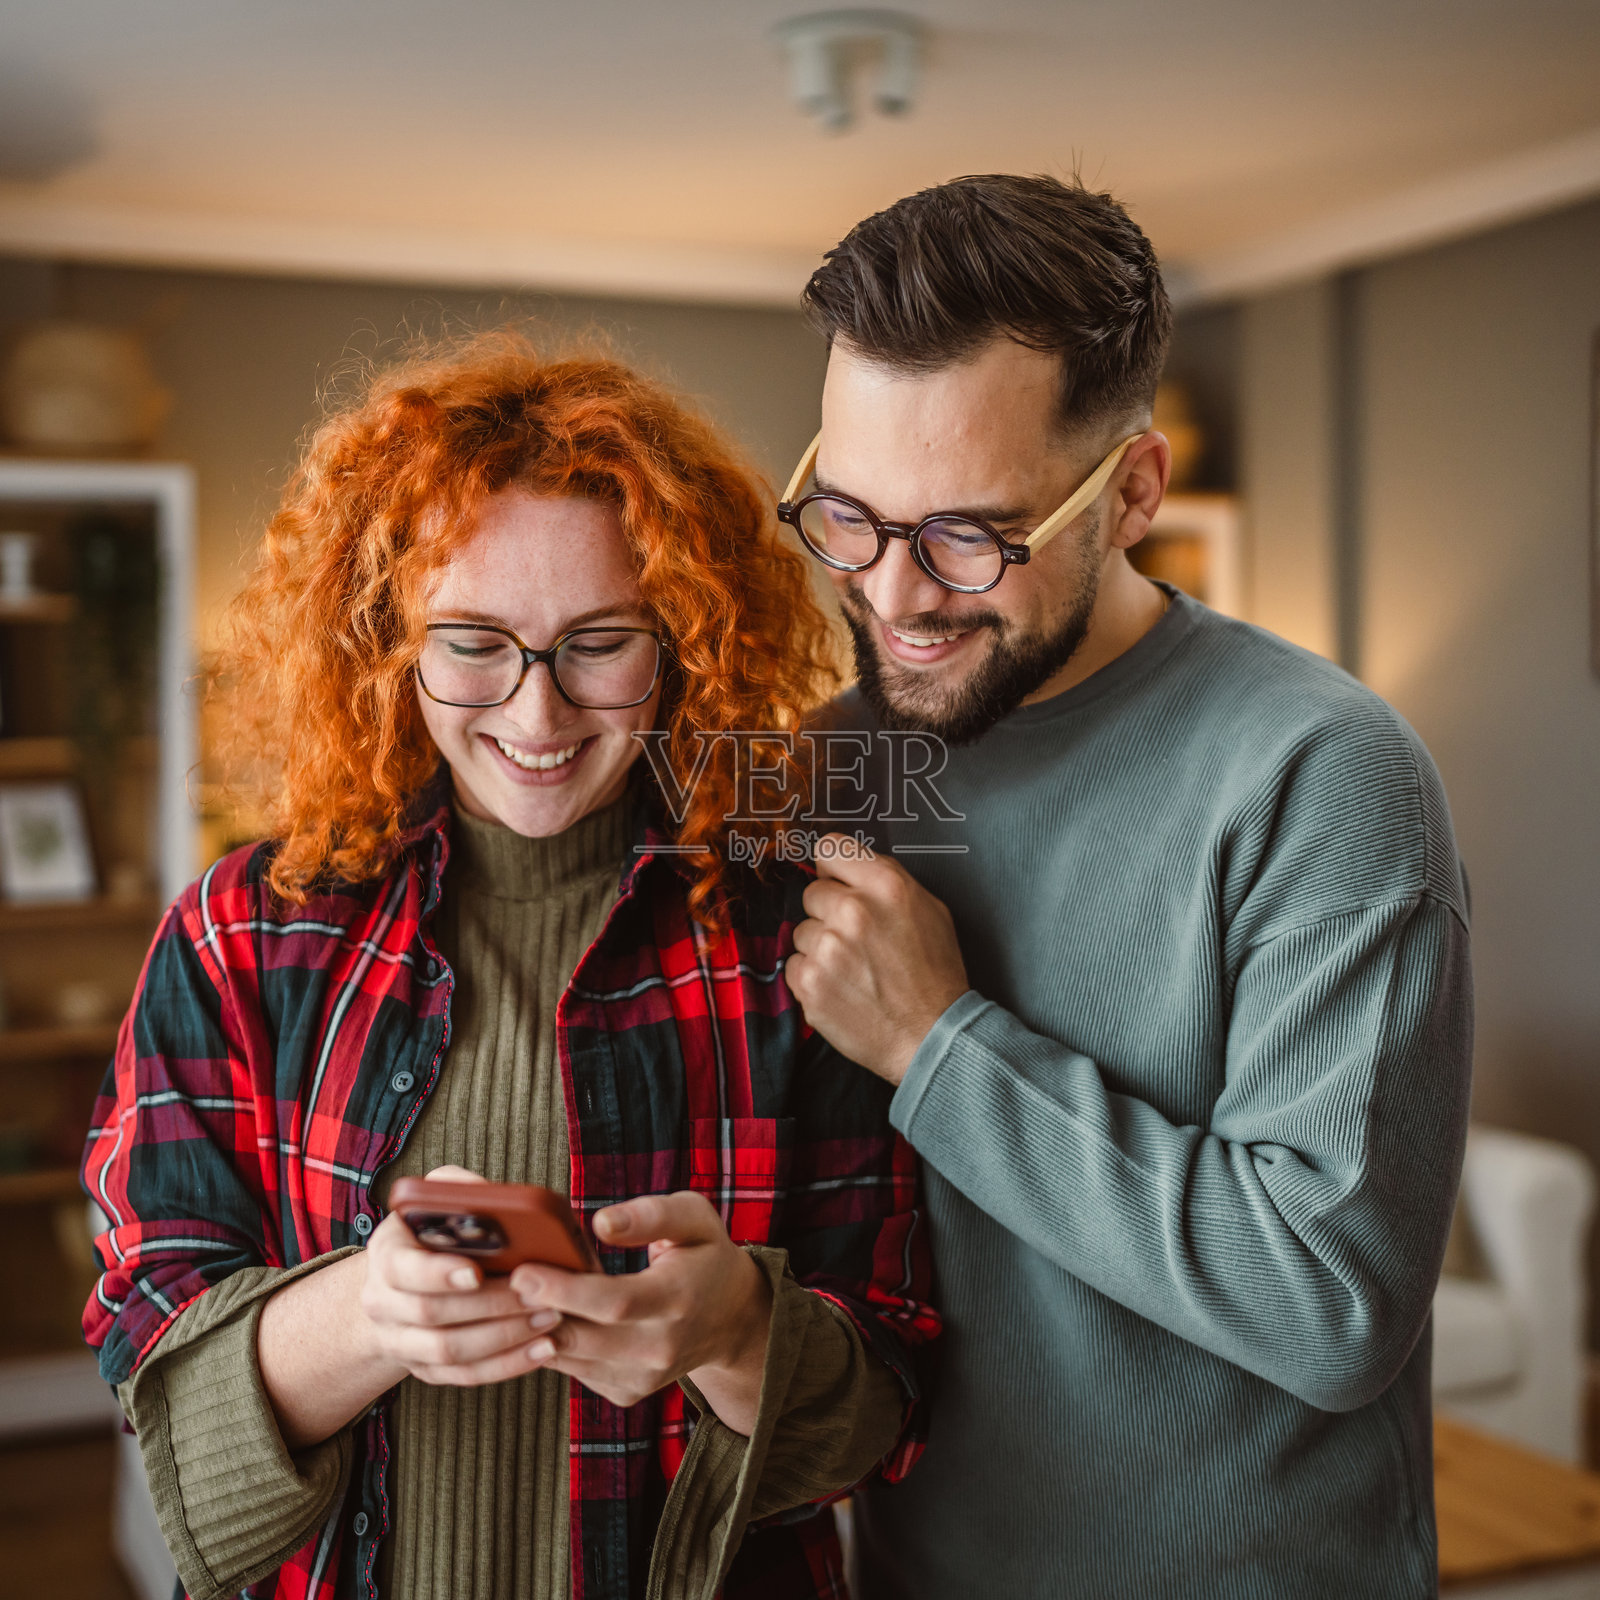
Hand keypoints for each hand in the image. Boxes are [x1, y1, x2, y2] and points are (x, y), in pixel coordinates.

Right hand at [357, 1165, 559, 1387]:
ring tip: (549, 1319)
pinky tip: (543, 1350)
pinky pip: (464, 1375)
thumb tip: (490, 1194)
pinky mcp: (425, 1369)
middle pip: (432, 1313)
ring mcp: (400, 1342)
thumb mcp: (436, 1199)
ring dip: (504, 1338)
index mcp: (386, 1254)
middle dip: (490, 1305)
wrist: (402, 1282)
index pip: (403, 1269)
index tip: (476, 1272)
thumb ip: (457, 1189)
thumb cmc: (432, 1230)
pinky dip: (506, 1366)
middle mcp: (383, 1303)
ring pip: (449, 1351)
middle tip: (538, 1293)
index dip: (438, 1274)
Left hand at [511, 1191, 771, 1430]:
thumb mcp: (693, 1217)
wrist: (732, 1318)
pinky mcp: (626, 1391)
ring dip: (534, 1328)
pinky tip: (541, 1313)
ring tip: (510, 1295)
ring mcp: (642, 1377)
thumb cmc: (705, 1255)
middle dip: (535, 1310)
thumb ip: (649, 1215)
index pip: (614, 1302)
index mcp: (678, 1298)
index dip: (564, 1289)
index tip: (522, 1270)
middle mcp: (661, 1347)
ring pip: (570, 1357)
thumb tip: (599, 1224)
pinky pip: (573, 1369)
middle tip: (499, 1281)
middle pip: (583, 1336)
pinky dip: (550, 1342)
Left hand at [785, 833, 969, 1084]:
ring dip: (821, 948)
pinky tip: (842, 988)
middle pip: (812, 893)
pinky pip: (795, 966)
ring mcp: (827, 949)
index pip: (831, 849)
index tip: (836, 883)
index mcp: (885, 886)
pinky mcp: (810, 983)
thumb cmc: (935, 974)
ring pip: (802, 932)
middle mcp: (853, 911)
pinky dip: (813, 978)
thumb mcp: (929, 909)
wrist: (932, 1035)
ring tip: (854, 969)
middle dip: (829, 913)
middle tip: (857, 940)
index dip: (833, 869)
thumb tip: (847, 868)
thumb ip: (885, 881)